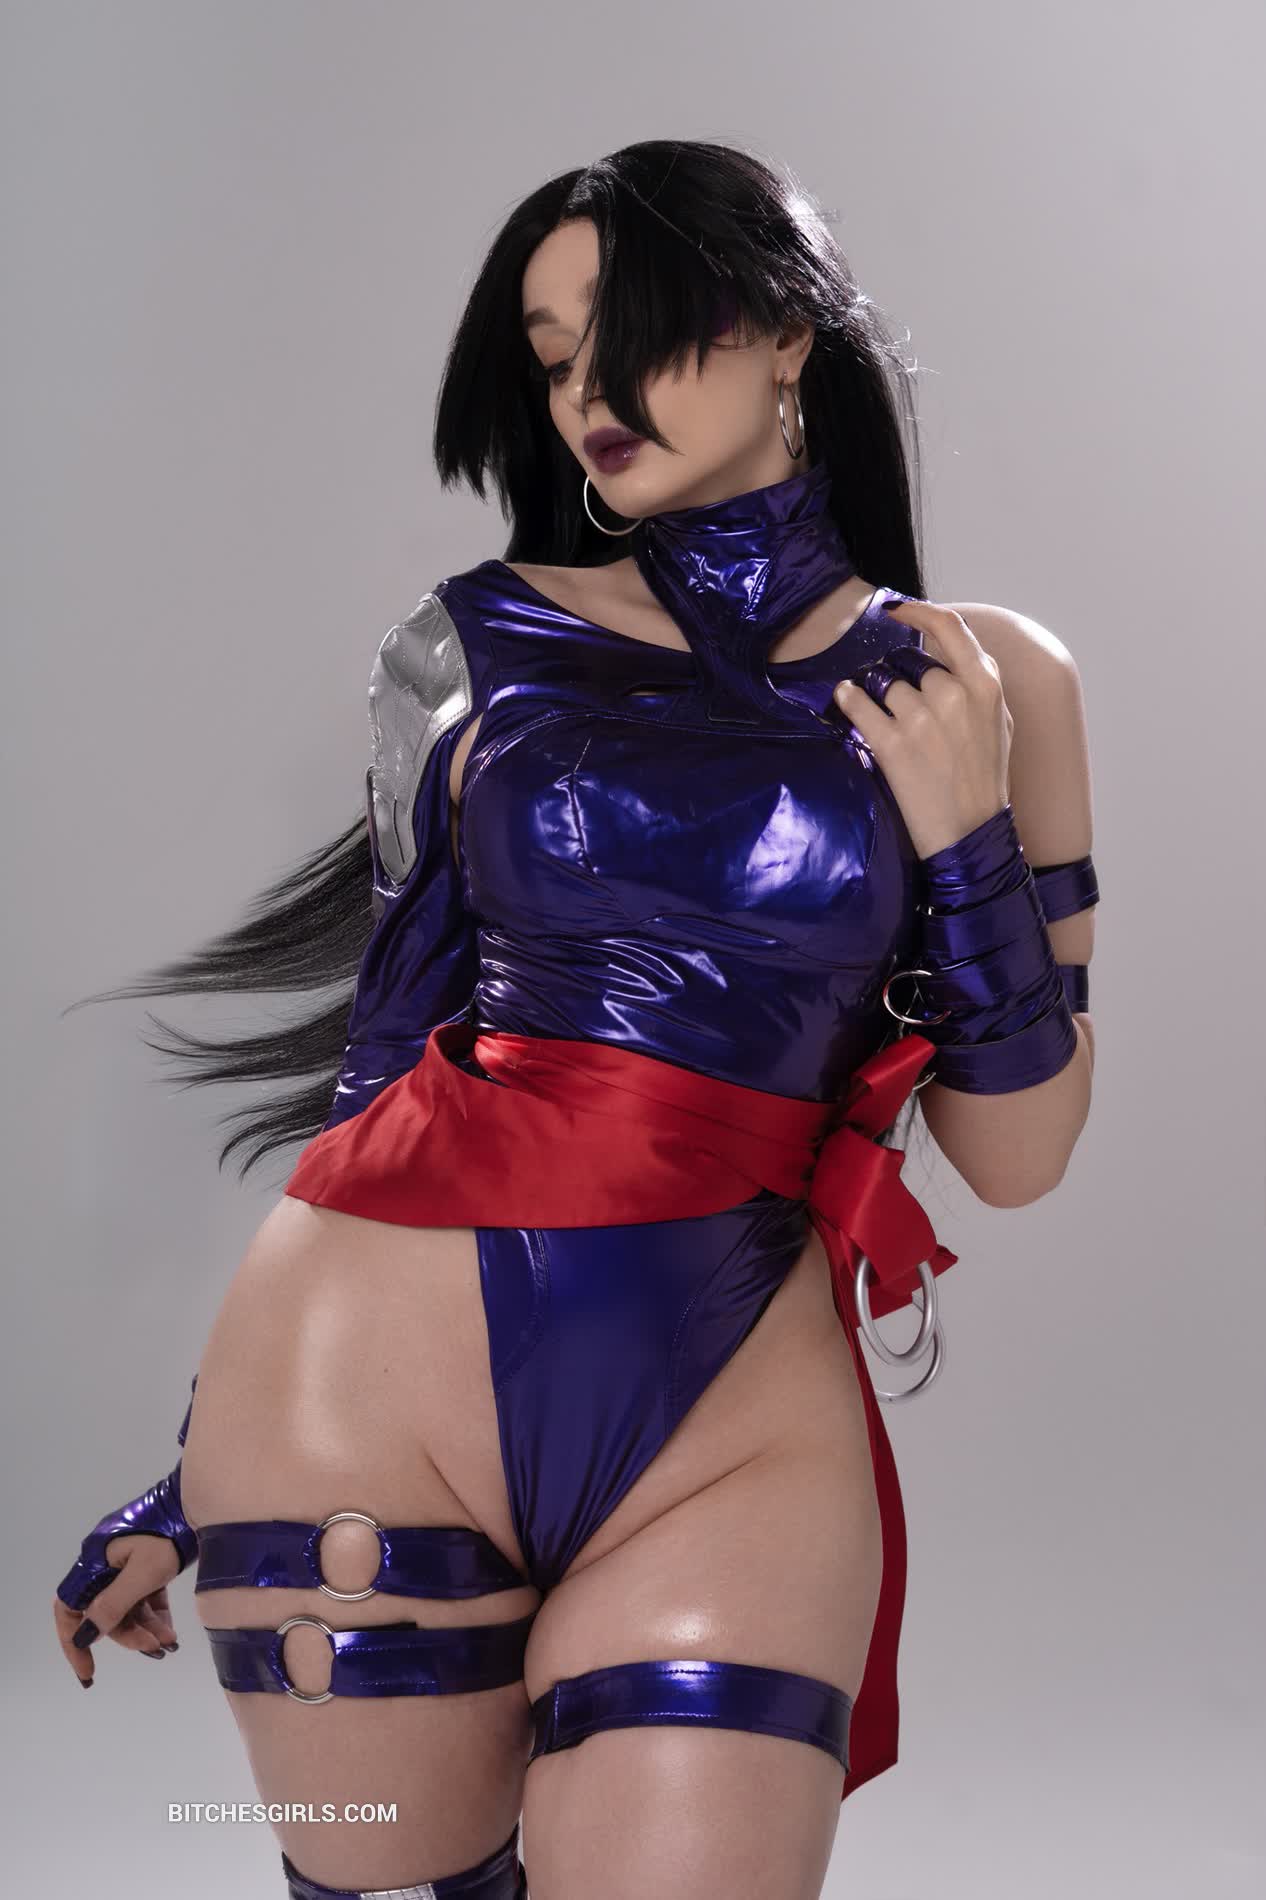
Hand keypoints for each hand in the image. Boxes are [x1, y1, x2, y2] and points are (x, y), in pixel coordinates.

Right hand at [54, 1533, 182, 1687]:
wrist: (202, 1502)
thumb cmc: (168, 1534)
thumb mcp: (143, 1573)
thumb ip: (113, 1605)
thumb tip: (85, 1636)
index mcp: (93, 1561)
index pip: (69, 1608)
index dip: (73, 1641)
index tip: (88, 1671)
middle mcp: (104, 1563)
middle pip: (104, 1612)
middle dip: (128, 1635)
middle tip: (155, 1649)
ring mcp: (126, 1563)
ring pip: (127, 1608)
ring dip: (145, 1629)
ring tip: (169, 1642)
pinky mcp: (146, 1564)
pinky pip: (143, 1598)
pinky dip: (155, 1616)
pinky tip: (170, 1632)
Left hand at [833, 598, 1012, 859]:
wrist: (969, 833)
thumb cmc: (984, 779)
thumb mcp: (999, 722)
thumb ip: (976, 684)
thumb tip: (945, 652)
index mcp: (985, 686)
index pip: (949, 627)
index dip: (918, 612)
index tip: (895, 608)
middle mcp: (954, 695)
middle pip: (910, 661)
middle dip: (902, 679)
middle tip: (904, 709)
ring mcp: (921, 719)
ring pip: (884, 682)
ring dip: (876, 694)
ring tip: (883, 718)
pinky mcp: (891, 744)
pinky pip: (857, 703)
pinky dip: (847, 699)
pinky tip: (846, 701)